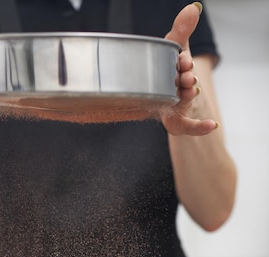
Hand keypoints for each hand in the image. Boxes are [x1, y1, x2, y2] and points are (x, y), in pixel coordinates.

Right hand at [161, 2, 218, 135]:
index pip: (167, 69)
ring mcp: (171, 107)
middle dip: (182, 80)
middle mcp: (164, 92)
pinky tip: (212, 125)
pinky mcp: (178, 122)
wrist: (175, 99)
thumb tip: (194, 8)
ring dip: (187, 96)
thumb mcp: (179, 49)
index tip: (183, 58)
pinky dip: (199, 127)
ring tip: (193, 88)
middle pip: (172, 86)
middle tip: (188, 75)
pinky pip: (188, 127)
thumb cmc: (172, 72)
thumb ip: (183, 30)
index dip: (178, 64)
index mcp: (161, 75)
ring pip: (179, 103)